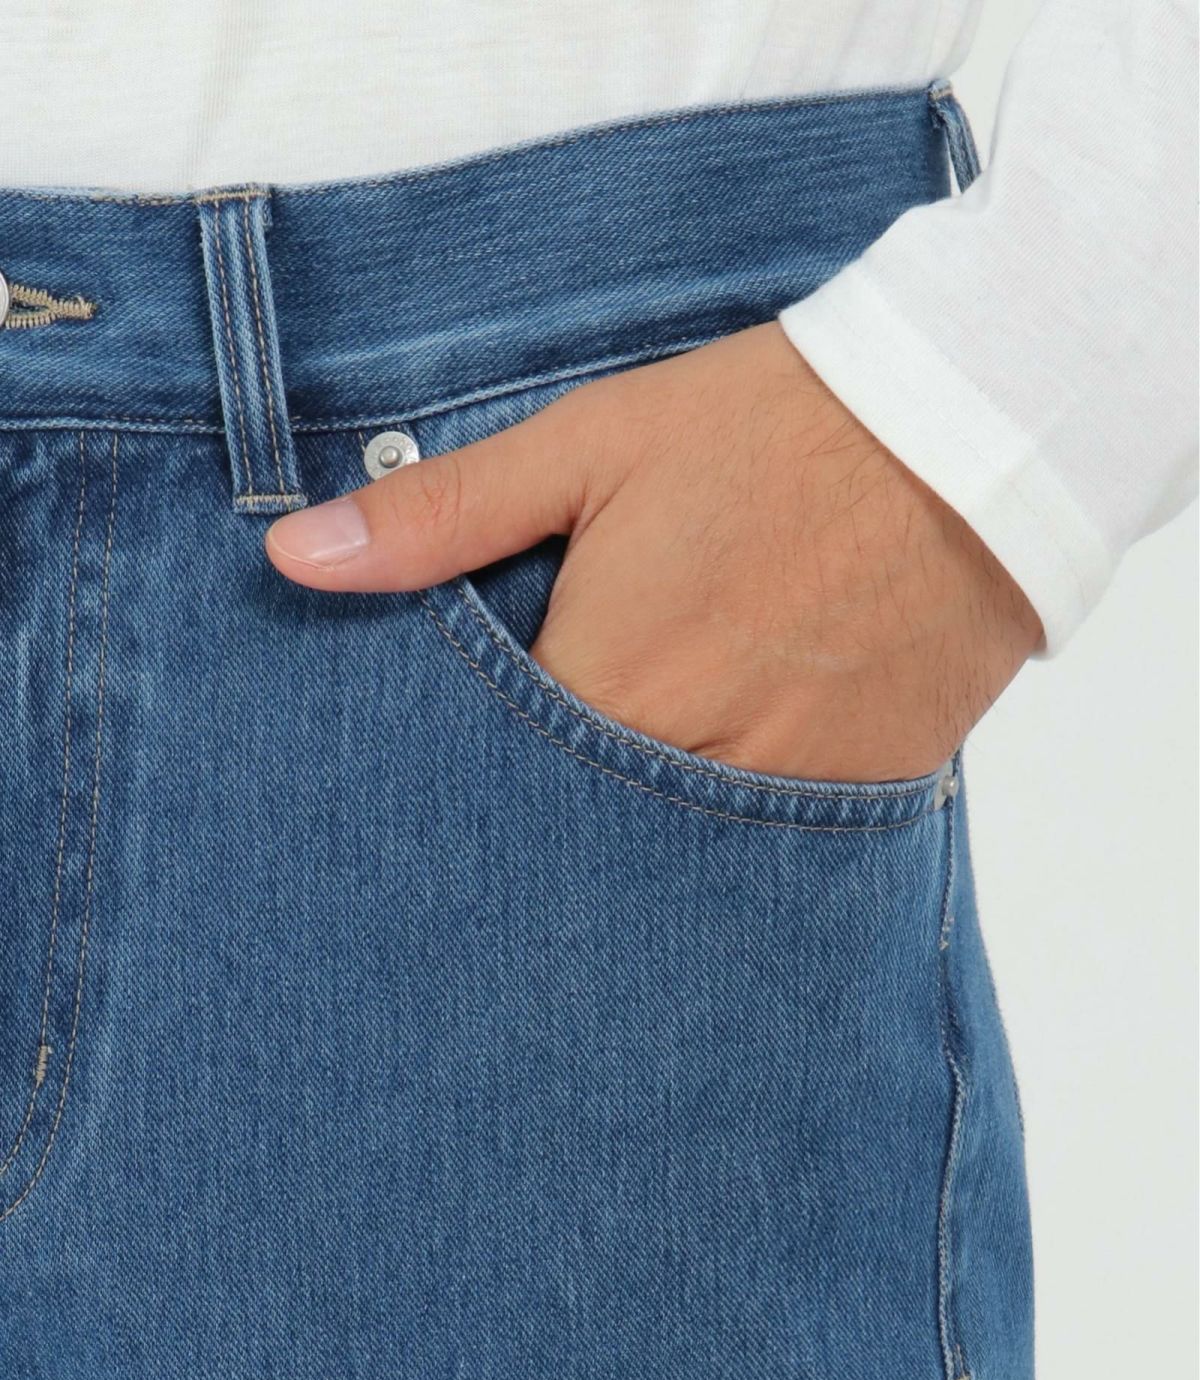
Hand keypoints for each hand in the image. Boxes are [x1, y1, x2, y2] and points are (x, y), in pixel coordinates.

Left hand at [265, 321, 1042, 781]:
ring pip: (672, 852)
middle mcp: (690, 760)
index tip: (447, 775)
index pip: (486, 783)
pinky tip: (727, 759)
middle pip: (575, 833)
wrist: (967, 436)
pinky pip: (768, 845)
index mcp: (607, 679)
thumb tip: (295, 557)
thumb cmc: (769, 428)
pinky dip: (734, 821)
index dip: (461, 775)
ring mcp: (785, 792)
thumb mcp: (590, 446)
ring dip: (638, 823)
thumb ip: (443, 515)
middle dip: (546, 815)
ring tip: (647, 758)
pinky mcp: (860, 796)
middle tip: (553, 770)